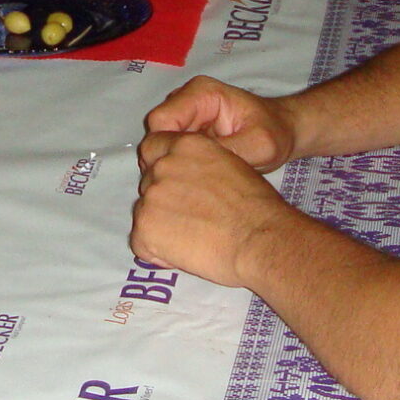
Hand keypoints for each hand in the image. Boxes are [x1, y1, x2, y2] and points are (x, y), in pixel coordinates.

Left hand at [130, 129, 301, 287]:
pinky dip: (157, 252)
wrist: (259, 239)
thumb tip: (191, 180)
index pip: (153, 147)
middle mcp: (163, 165)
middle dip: (163, 199)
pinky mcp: (145, 228)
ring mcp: (151, 196)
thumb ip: (201, 166)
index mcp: (186, 145)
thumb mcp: (230, 165)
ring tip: (192, 239)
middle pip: (148, 181)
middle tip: (190, 218)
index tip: (173, 185)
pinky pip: (140, 242)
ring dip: (160, 225)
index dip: (160, 166)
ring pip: (144, 212)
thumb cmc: (256, 207)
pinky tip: (184, 254)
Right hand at [143, 75, 295, 170]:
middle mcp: (185, 99)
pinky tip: (198, 178)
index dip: (165, 149)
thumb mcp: (260, 145)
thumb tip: (196, 165)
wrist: (283, 133)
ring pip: (159, 144)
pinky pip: (169, 151)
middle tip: (191, 183)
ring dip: (173, 164)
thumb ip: (228, 152)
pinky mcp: (185, 131)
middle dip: (168, 159)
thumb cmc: (275, 134)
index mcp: (201, 93)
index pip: (161, 121)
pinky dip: (179, 166)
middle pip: (155, 133)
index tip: (184, 174)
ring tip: (197, 181)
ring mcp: (184, 115)